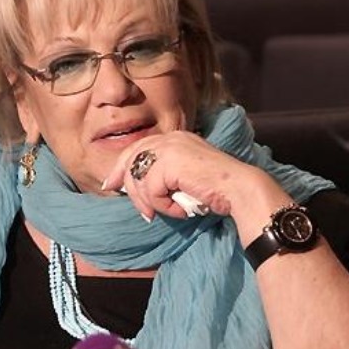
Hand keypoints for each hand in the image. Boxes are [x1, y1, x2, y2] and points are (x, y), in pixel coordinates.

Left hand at [102, 130, 253, 220]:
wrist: (238, 188)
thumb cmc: (215, 188)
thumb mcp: (184, 176)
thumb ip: (163, 174)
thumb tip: (133, 186)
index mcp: (173, 137)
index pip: (137, 148)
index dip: (120, 167)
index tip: (110, 185)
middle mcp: (169, 137)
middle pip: (131, 160)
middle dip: (128, 188)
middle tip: (141, 210)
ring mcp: (169, 148)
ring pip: (138, 178)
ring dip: (151, 202)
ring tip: (168, 211)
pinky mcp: (169, 162)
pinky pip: (152, 190)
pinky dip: (163, 206)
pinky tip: (179, 209)